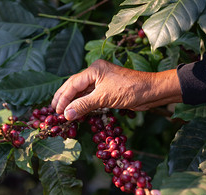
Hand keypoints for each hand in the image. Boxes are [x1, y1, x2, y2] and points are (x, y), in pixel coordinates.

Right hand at [51, 59, 182, 119]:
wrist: (152, 91)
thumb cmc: (130, 90)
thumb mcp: (104, 98)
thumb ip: (83, 105)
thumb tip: (66, 114)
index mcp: (94, 69)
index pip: (72, 84)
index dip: (63, 98)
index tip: (56, 111)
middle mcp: (96, 73)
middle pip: (74, 85)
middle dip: (63, 97)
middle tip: (53, 109)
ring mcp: (101, 81)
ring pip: (81, 91)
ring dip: (72, 102)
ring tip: (62, 111)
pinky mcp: (107, 90)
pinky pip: (90, 96)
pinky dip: (82, 104)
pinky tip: (76, 111)